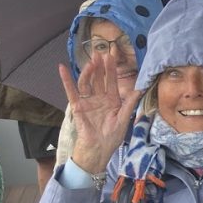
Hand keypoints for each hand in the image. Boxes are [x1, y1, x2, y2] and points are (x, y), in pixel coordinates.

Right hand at [61, 53, 142, 174]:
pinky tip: (62, 68)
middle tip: (99, 53)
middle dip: (99, 66)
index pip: (111, 81)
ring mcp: (88, 102)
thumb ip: (130, 103)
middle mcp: (99, 99)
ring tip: (90, 61)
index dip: (111, 68)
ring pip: (86, 83)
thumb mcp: (124, 119)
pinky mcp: (78, 107)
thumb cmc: (112, 137)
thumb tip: (140, 89)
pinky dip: (66, 80)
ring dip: (88, 72)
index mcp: (112, 101)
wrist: (99, 149)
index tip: (111, 55)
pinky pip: (71, 91)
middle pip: (98, 79)